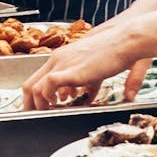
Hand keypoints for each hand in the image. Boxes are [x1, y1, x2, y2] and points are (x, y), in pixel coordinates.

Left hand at [21, 24, 149, 109]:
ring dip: (38, 105)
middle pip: (30, 84)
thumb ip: (87, 84)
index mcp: (62, 56)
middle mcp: (58, 58)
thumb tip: (83, 95)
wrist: (126, 40)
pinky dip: (49, 98)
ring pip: (34, 87)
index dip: (36, 96)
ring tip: (46, 114)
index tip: (40, 108)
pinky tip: (59, 104)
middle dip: (31, 104)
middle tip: (36, 116)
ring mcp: (62, 63)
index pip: (38, 77)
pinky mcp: (71, 70)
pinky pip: (48, 85)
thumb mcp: (95, 71)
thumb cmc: (115, 52)